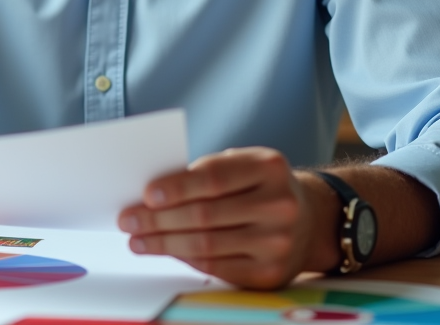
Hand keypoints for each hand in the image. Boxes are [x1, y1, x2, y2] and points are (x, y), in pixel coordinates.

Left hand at [117, 147, 337, 288]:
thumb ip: (206, 173)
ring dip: (164, 243)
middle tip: (128, 219)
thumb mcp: (244, 165)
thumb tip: (152, 194)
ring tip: (137, 239)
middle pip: (206, 215)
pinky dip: (185, 259)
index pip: (214, 178)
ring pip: (207, 245)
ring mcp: (279, 243)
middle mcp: (280, 205)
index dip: (178, 187)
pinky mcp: (271, 274)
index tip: (147, 194)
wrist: (311, 220)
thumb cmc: (260, 186)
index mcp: (270, 167)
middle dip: (159, 219)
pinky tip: (165, 252)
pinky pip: (217, 267)